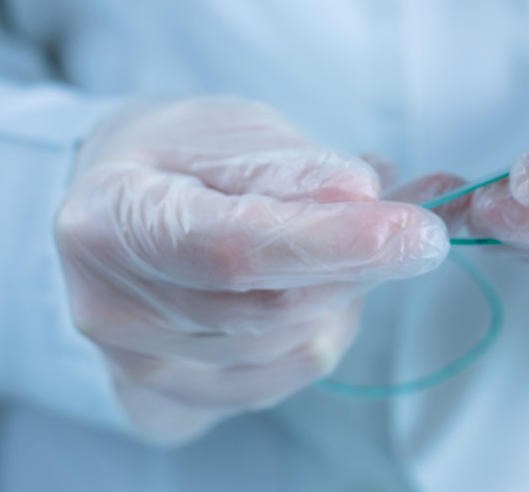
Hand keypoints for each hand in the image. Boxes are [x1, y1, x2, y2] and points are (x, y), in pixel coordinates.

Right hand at [55, 98, 452, 441]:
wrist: (120, 204)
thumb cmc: (176, 156)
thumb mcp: (230, 129)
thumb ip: (290, 165)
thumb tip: (363, 196)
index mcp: (111, 220)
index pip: (235, 250)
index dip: (334, 244)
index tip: (417, 231)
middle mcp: (113, 308)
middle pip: (272, 310)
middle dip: (362, 266)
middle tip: (412, 223)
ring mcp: (139, 365)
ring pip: (291, 348)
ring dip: (348, 292)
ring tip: (348, 238)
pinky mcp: (172, 399)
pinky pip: (284, 378)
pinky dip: (324, 327)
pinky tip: (318, 283)